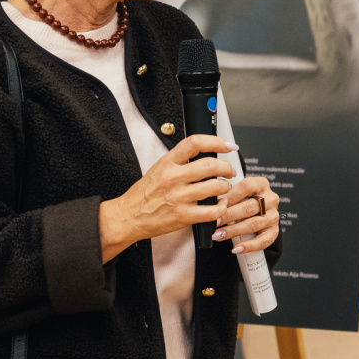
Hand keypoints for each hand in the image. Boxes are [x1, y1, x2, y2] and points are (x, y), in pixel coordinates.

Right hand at [100, 135, 236, 261]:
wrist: (128, 216)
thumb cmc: (143, 195)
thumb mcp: (158, 169)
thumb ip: (179, 162)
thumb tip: (204, 155)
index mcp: (167, 163)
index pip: (195, 143)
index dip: (216, 141)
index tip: (228, 146)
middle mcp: (173, 177)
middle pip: (211, 165)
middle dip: (227, 167)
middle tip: (230, 171)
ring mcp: (179, 197)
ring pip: (215, 187)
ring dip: (225, 187)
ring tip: (224, 188)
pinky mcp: (183, 216)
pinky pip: (212, 211)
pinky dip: (221, 208)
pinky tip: (219, 206)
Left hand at [210, 176, 280, 253]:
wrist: (258, 211)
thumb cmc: (243, 200)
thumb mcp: (237, 191)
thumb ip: (227, 194)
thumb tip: (210, 203)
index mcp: (261, 184)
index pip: (247, 186)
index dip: (231, 195)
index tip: (218, 204)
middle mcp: (270, 199)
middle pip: (249, 207)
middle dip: (229, 216)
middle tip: (215, 222)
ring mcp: (273, 216)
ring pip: (253, 224)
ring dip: (233, 231)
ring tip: (218, 235)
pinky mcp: (274, 231)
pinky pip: (262, 241)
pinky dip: (248, 246)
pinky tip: (236, 248)